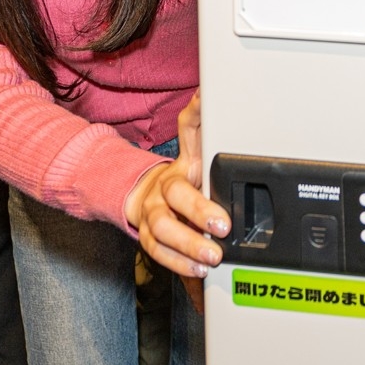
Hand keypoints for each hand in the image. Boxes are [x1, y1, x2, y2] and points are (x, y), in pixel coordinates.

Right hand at [127, 93, 229, 278]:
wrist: (141, 198)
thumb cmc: (180, 178)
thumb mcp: (194, 151)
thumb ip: (200, 125)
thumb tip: (204, 94)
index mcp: (180, 165)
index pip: (187, 140)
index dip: (196, 134)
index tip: (204, 158)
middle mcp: (162, 190)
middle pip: (174, 198)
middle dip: (198, 212)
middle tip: (223, 226)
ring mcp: (153, 216)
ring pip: (163, 231)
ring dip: (188, 245)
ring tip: (212, 256)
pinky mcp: (148, 239)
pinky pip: (159, 254)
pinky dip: (179, 264)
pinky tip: (197, 270)